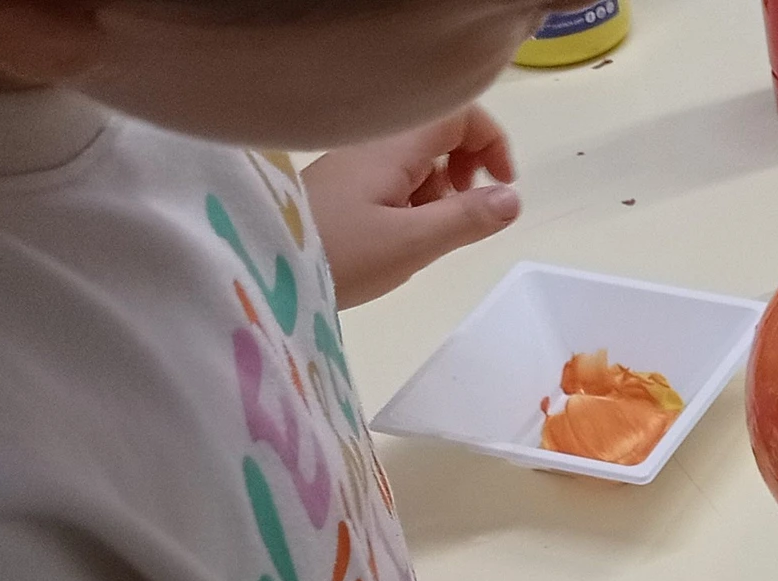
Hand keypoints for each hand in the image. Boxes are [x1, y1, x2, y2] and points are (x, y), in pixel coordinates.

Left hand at [303, 106, 520, 307]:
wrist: (264, 268)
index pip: (459, 114)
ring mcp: (356, 166)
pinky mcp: (344, 189)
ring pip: (418, 159)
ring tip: (435, 231)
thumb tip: (513, 199)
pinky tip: (406, 237)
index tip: (502, 186)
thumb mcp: (412, 244)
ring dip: (442, 189)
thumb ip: (467, 219)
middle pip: (440, 133)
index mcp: (396, 146)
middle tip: (470, 209)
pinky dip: (415, 201)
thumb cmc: (342, 254)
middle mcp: (376, 145)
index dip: (491, 141)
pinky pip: (395, 179)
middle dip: (469, 166)